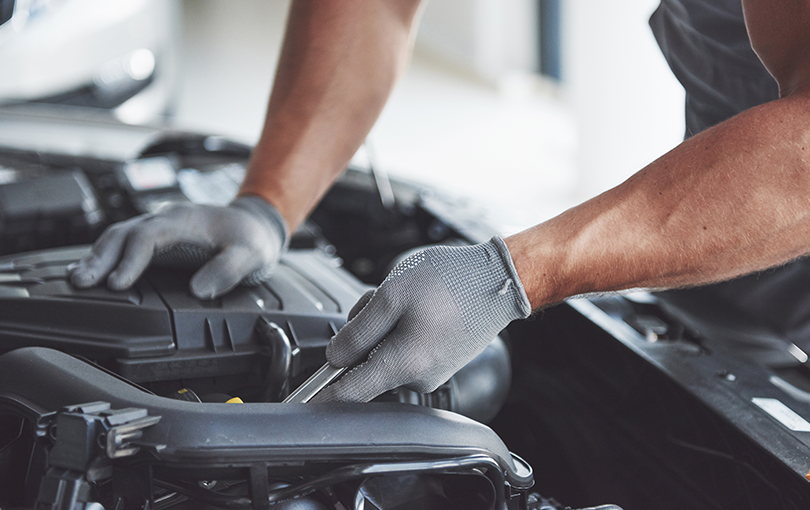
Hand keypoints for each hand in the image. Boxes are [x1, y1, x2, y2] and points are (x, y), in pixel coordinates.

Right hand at [69, 196, 288, 298]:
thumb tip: (198, 291)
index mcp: (185, 221)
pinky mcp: (157, 236)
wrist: (256, 223)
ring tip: (77, 279)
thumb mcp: (250, 255)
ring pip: (119, 236)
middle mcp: (166, 219)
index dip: (130, 260)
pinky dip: (106, 255)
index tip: (117, 283)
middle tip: (81, 282)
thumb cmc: (251, 239)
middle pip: (124, 233)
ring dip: (97, 256)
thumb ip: (227, 271)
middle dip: (100, 258)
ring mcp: (159, 226)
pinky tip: (91, 271)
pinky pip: (125, 242)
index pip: (148, 237)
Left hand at [313, 237, 530, 402]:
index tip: (300, 401)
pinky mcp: (441, 363)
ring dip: (385, 327)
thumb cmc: (451, 282)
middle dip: (364, 334)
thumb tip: (334, 358)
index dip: (321, 395)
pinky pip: (406, 350)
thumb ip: (357, 331)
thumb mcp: (391, 295)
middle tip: (383, 300)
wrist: (499, 279)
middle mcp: (418, 379)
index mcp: (403, 365)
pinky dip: (403, 329)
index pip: (349, 394)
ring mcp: (432, 373)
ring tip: (410, 299)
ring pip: (385, 353)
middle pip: (366, 366)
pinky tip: (422, 308)